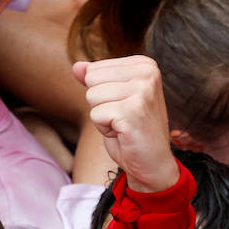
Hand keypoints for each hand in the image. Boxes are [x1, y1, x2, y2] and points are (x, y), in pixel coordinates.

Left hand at [73, 56, 178, 192]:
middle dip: (100, 104)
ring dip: (102, 117)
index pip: (95, 69)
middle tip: (122, 118)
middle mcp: (147, 73)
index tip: (123, 107)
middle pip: (92, 80)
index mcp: (144, 65)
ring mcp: (142, 90)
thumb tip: (76, 66)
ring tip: (122, 125)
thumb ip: (96, 79)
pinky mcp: (133, 110)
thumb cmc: (132, 131)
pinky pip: (95, 115)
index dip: (102, 93)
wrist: (151, 163)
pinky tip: (122, 133)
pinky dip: (104, 129)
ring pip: (92, 96)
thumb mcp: (113, 99)